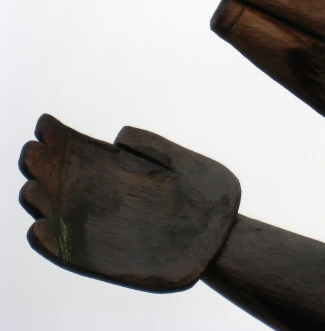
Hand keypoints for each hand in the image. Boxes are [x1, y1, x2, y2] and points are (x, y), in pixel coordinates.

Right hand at [18, 114, 239, 291]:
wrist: (227, 238)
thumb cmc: (210, 197)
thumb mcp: (187, 164)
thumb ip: (155, 148)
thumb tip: (118, 137)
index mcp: (123, 173)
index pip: (80, 153)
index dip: (59, 139)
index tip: (46, 125)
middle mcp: (107, 200)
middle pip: (61, 181)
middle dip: (43, 167)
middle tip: (35, 154)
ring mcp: (105, 231)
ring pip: (58, 215)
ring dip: (41, 202)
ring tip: (34, 189)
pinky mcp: (109, 263)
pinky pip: (69, 255)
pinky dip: (50, 244)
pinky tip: (40, 228)